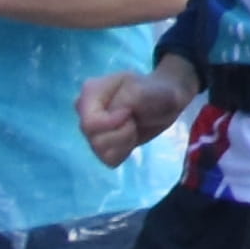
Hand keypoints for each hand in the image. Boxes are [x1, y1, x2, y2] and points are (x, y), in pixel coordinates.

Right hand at [76, 60, 199, 161]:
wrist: (164, 102)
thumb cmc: (154, 91)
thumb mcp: (146, 88)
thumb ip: (129, 98)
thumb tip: (116, 115)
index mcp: (91, 92)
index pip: (89, 123)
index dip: (111, 124)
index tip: (129, 113)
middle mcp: (85, 111)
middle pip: (94, 139)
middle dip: (122, 134)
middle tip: (134, 120)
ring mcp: (92, 130)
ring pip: (100, 151)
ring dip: (125, 142)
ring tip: (134, 126)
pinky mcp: (102, 145)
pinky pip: (108, 160)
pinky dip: (125, 151)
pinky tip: (131, 137)